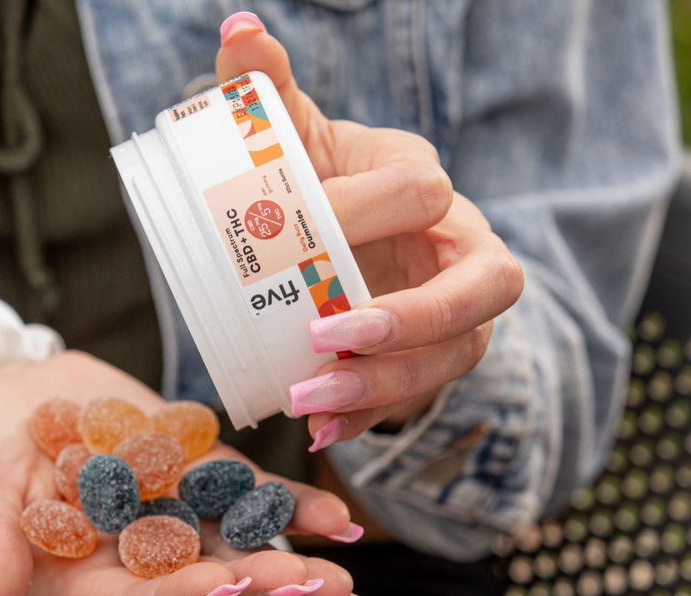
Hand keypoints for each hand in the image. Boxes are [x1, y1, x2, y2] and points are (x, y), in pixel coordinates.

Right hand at [0, 351, 361, 595]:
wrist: (1, 404)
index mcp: (80, 586)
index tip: (222, 582)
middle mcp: (134, 565)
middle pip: (201, 589)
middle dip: (256, 587)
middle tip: (308, 581)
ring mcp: (170, 522)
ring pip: (236, 549)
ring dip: (290, 562)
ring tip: (339, 568)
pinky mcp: (192, 479)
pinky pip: (246, 498)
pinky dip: (289, 507)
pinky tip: (335, 520)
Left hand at [216, 14, 523, 448]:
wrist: (332, 238)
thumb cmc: (312, 181)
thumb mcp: (288, 137)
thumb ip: (264, 87)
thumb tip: (236, 28)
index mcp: (426, 189)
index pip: (426, 196)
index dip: (377, 217)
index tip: (312, 244)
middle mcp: (461, 252)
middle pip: (480, 292)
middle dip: (413, 319)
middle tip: (333, 338)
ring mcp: (455, 315)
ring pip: (453, 358)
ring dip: (384, 385)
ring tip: (310, 406)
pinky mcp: (430, 361)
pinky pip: (416, 397)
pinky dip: (370, 417)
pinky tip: (323, 434)